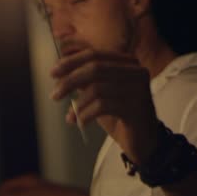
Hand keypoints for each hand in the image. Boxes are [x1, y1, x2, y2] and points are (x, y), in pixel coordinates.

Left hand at [51, 49, 159, 163]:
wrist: (143, 141)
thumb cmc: (119, 115)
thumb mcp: (100, 93)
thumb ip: (85, 80)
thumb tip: (60, 71)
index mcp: (127, 62)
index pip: (94, 55)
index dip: (71, 62)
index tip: (53, 73)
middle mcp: (136, 71)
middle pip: (94, 69)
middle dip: (69, 81)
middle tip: (54, 95)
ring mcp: (138, 89)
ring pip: (97, 88)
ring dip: (77, 104)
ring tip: (70, 116)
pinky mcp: (136, 107)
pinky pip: (102, 106)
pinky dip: (86, 114)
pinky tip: (80, 123)